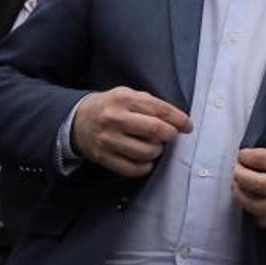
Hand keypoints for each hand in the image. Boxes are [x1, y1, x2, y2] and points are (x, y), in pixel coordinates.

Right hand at [71, 87, 191, 176]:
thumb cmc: (111, 107)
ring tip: (154, 146)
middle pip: (154, 130)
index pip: (160, 110)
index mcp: (124, 99)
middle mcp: (114, 118)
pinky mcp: (103, 157)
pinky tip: (145, 160)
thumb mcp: (128, 95)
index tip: (188, 126)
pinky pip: (132, 169)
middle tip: (171, 136)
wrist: (77, 120)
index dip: (179, 119)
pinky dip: (145, 167)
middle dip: (170, 135)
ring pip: (146, 152)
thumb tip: (179, 121)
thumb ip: (152, 104)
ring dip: (157, 151)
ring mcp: (108, 139)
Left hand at [232, 138, 265, 228]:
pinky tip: (253, 202)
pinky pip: (263, 220)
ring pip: (254, 205)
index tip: (242, 156)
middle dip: (238, 175)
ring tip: (238, 187)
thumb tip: (248, 159)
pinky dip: (253, 212)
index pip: (259, 159)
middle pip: (254, 183)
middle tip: (236, 171)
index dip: (244, 156)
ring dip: (240, 195)